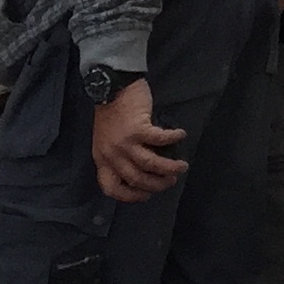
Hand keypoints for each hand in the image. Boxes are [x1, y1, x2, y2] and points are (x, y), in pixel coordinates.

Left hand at [91, 80, 187, 202]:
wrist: (110, 86)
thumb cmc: (110, 112)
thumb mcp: (105, 140)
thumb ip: (116, 155)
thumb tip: (139, 169)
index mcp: (102, 159)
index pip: (111, 187)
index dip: (129, 196)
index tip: (146, 195)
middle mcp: (112, 154)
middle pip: (136, 178)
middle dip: (157, 184)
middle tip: (171, 181)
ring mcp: (124, 143)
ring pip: (150, 164)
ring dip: (169, 168)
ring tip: (182, 166)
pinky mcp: (138, 128)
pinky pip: (160, 140)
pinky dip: (173, 139)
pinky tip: (181, 135)